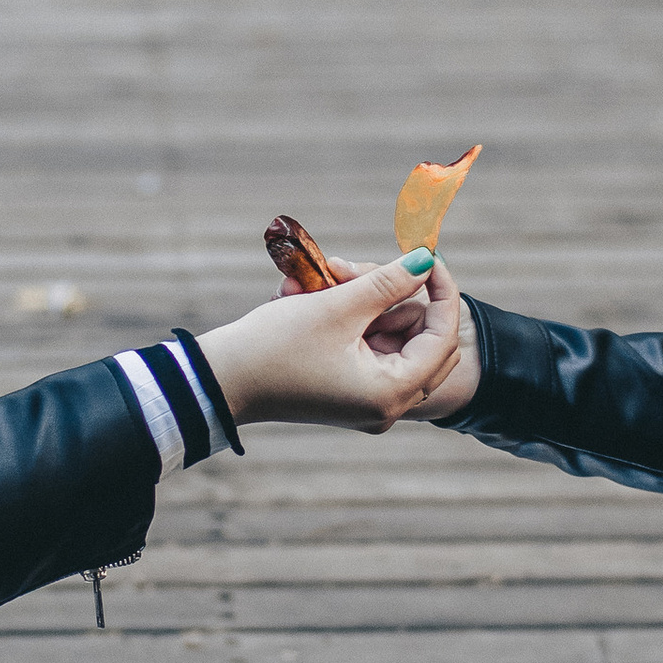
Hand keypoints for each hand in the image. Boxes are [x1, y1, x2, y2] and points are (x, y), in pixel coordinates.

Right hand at [198, 255, 464, 431]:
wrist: (220, 381)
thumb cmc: (275, 346)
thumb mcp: (338, 306)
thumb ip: (390, 281)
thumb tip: (428, 260)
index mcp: (391, 393)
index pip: (443, 337)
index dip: (442, 291)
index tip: (428, 256)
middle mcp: (386, 406)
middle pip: (424, 342)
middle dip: (397, 299)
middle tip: (358, 274)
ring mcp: (368, 403)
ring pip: (394, 341)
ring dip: (367, 304)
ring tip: (322, 282)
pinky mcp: (349, 394)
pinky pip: (369, 350)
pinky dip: (352, 320)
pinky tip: (315, 298)